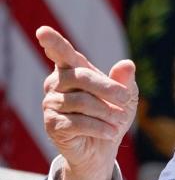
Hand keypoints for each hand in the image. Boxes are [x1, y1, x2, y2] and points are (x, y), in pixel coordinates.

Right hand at [37, 26, 136, 179]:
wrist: (103, 147)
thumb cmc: (112, 115)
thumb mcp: (126, 97)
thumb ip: (124, 81)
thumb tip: (127, 64)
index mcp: (71, 71)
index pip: (62, 54)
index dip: (54, 43)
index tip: (43, 32)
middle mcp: (56, 84)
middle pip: (80, 77)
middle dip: (108, 88)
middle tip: (125, 99)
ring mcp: (51, 104)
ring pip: (81, 102)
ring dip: (107, 112)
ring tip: (120, 120)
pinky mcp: (52, 124)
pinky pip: (78, 122)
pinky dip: (100, 127)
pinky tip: (111, 132)